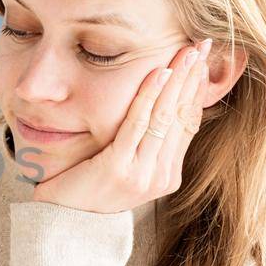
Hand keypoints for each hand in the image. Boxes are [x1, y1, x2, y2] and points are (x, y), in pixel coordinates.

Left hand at [30, 39, 210, 212]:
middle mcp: (161, 177)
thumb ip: (146, 141)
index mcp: (168, 176)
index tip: (202, 59)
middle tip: (203, 44)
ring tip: (185, 51)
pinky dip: (149, 96)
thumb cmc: (88, 187)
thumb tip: (162, 102)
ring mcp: (143, 175)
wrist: (62, 221)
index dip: (197, 89)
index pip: (188, 123)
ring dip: (177, 79)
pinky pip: (138, 125)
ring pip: (165, 117)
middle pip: (182, 116)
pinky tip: (159, 73)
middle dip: (193, 77)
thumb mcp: (125, 164)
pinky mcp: (120, 169)